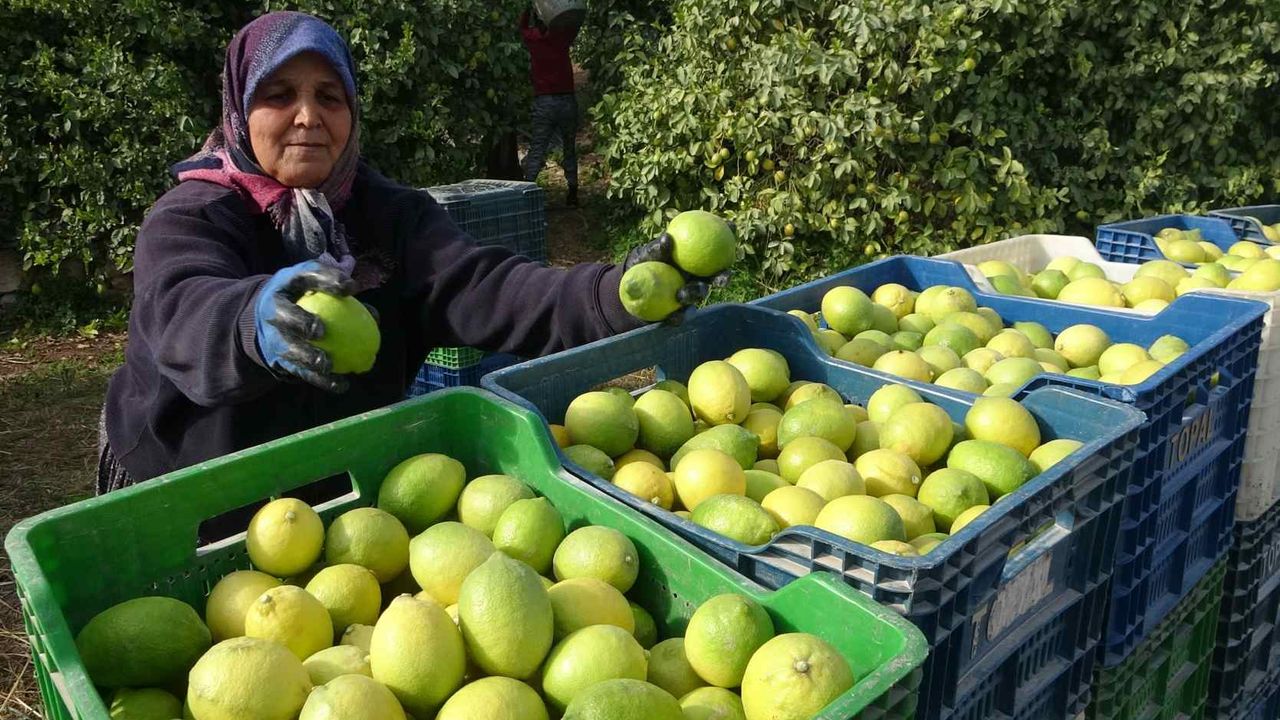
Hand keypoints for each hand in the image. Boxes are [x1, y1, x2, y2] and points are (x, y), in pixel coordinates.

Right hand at [252, 260, 356, 392]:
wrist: (268, 320)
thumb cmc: (306, 301)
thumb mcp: (319, 291)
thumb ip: (345, 301)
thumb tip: (374, 316)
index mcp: (286, 282)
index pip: (306, 274)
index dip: (327, 280)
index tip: (350, 288)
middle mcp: (273, 306)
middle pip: (283, 314)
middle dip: (300, 322)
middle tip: (321, 331)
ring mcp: (271, 333)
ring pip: (287, 347)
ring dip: (306, 357)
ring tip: (326, 364)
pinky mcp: (276, 357)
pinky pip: (298, 370)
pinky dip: (319, 380)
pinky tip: (340, 384)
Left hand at [624, 230, 733, 323]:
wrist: (630, 288)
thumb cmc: (641, 263)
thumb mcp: (646, 254)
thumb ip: (657, 248)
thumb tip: (667, 238)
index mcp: (694, 259)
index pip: (714, 250)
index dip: (727, 241)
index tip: (732, 234)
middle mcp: (697, 276)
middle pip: (716, 277)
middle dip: (724, 278)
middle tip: (722, 279)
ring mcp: (691, 294)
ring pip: (699, 294)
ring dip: (694, 294)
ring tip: (681, 295)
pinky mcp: (680, 312)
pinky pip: (683, 316)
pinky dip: (678, 317)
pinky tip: (673, 318)